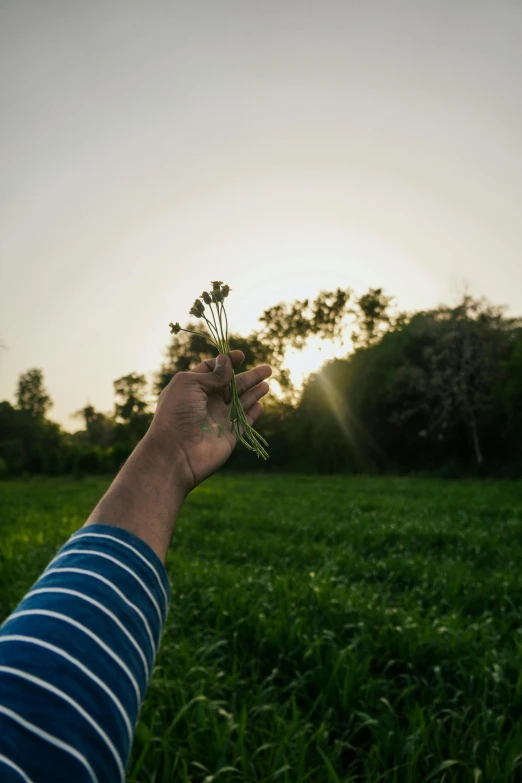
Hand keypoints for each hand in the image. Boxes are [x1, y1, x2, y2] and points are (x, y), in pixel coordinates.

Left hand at [146, 351, 271, 490]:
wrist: (176, 452)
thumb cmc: (177, 414)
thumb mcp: (190, 384)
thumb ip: (212, 374)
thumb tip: (226, 361)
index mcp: (192, 388)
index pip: (211, 370)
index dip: (226, 362)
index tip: (241, 356)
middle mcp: (206, 402)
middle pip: (231, 385)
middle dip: (248, 377)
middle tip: (267, 369)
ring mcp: (218, 419)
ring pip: (241, 402)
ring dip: (254, 392)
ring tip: (267, 383)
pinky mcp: (230, 435)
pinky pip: (245, 421)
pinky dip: (253, 413)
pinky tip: (261, 405)